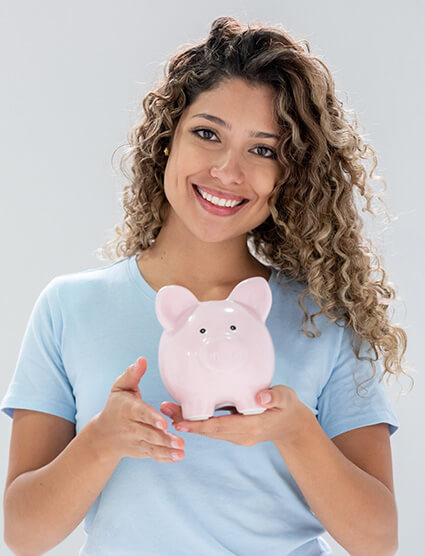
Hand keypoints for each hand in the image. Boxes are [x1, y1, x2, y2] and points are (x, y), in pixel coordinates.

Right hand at [90, 357, 184, 462]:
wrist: (103, 435)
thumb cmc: (116, 406)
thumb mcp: (120, 387)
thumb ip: (132, 374)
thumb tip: (142, 359)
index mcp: (128, 409)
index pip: (140, 414)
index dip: (151, 418)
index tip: (163, 422)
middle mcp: (131, 427)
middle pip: (149, 433)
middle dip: (164, 438)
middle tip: (179, 442)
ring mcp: (136, 441)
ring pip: (152, 446)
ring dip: (167, 450)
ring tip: (181, 451)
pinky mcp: (141, 450)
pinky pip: (153, 455)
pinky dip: (165, 457)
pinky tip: (178, 456)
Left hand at [160, 385, 312, 447]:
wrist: (292, 426)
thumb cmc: (288, 407)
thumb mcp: (286, 398)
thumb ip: (274, 396)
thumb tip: (260, 396)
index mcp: (252, 426)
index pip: (221, 428)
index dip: (199, 426)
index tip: (179, 423)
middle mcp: (242, 435)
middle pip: (209, 431)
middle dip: (186, 423)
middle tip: (164, 410)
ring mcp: (238, 436)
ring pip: (209, 431)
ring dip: (189, 422)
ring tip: (168, 409)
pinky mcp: (235, 432)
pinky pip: (214, 429)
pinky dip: (199, 422)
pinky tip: (186, 411)